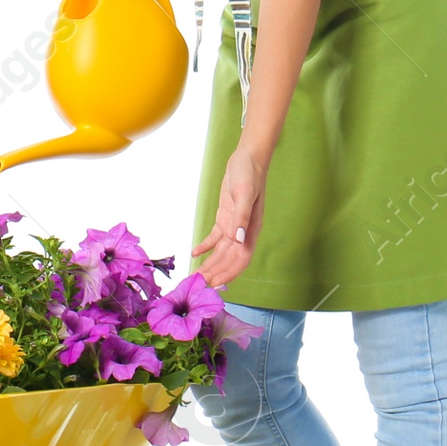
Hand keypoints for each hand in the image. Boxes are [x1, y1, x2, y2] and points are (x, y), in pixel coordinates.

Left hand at [192, 147, 268, 288]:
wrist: (248, 159)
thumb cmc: (249, 175)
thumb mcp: (244, 194)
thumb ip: (242, 217)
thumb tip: (240, 239)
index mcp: (251, 229)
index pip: (241, 259)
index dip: (229, 273)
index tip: (215, 284)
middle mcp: (243, 232)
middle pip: (229, 259)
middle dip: (216, 273)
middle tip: (199, 285)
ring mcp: (234, 226)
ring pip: (222, 252)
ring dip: (210, 264)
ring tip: (197, 276)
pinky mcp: (226, 218)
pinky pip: (216, 238)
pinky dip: (206, 247)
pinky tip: (195, 253)